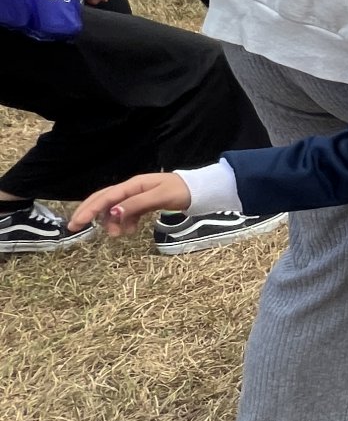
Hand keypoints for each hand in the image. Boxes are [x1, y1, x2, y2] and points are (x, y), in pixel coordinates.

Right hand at [70, 172, 191, 236]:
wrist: (199, 190)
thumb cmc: (181, 191)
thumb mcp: (159, 197)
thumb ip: (137, 204)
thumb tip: (114, 212)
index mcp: (133, 185)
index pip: (106, 196)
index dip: (90, 209)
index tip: (77, 222)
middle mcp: (132, 188)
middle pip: (104, 199)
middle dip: (89, 213)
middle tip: (76, 228)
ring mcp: (137, 195)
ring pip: (116, 208)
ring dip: (112, 222)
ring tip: (117, 235)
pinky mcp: (144, 203)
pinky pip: (128, 212)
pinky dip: (126, 222)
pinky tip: (130, 231)